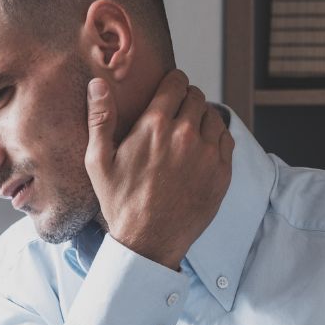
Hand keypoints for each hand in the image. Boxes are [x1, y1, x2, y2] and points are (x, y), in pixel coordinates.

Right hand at [85, 70, 232, 270]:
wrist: (149, 241)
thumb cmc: (121, 203)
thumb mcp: (99, 162)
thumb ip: (100, 119)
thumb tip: (98, 84)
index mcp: (155, 126)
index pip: (176, 82)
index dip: (172, 83)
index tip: (168, 91)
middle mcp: (185, 135)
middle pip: (196, 96)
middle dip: (185, 100)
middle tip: (175, 115)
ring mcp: (208, 154)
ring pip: (213, 116)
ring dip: (201, 118)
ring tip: (187, 133)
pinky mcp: (222, 172)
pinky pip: (226, 139)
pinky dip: (215, 138)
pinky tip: (200, 150)